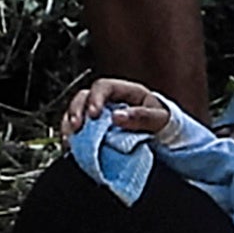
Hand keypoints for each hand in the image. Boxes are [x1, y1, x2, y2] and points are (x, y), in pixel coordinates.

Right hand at [66, 76, 195, 150]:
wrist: (164, 139)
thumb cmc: (163, 123)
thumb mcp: (159, 119)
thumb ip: (142, 117)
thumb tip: (117, 117)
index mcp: (124, 91)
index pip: (103, 87)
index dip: (95, 98)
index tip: (94, 114)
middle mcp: (108, 100)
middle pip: (83, 97)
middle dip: (76, 110)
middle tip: (77, 126)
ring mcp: (99, 115)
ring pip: (76, 111)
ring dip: (69, 123)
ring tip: (69, 138)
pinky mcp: (94, 130)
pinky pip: (77, 129)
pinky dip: (71, 136)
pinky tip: (70, 145)